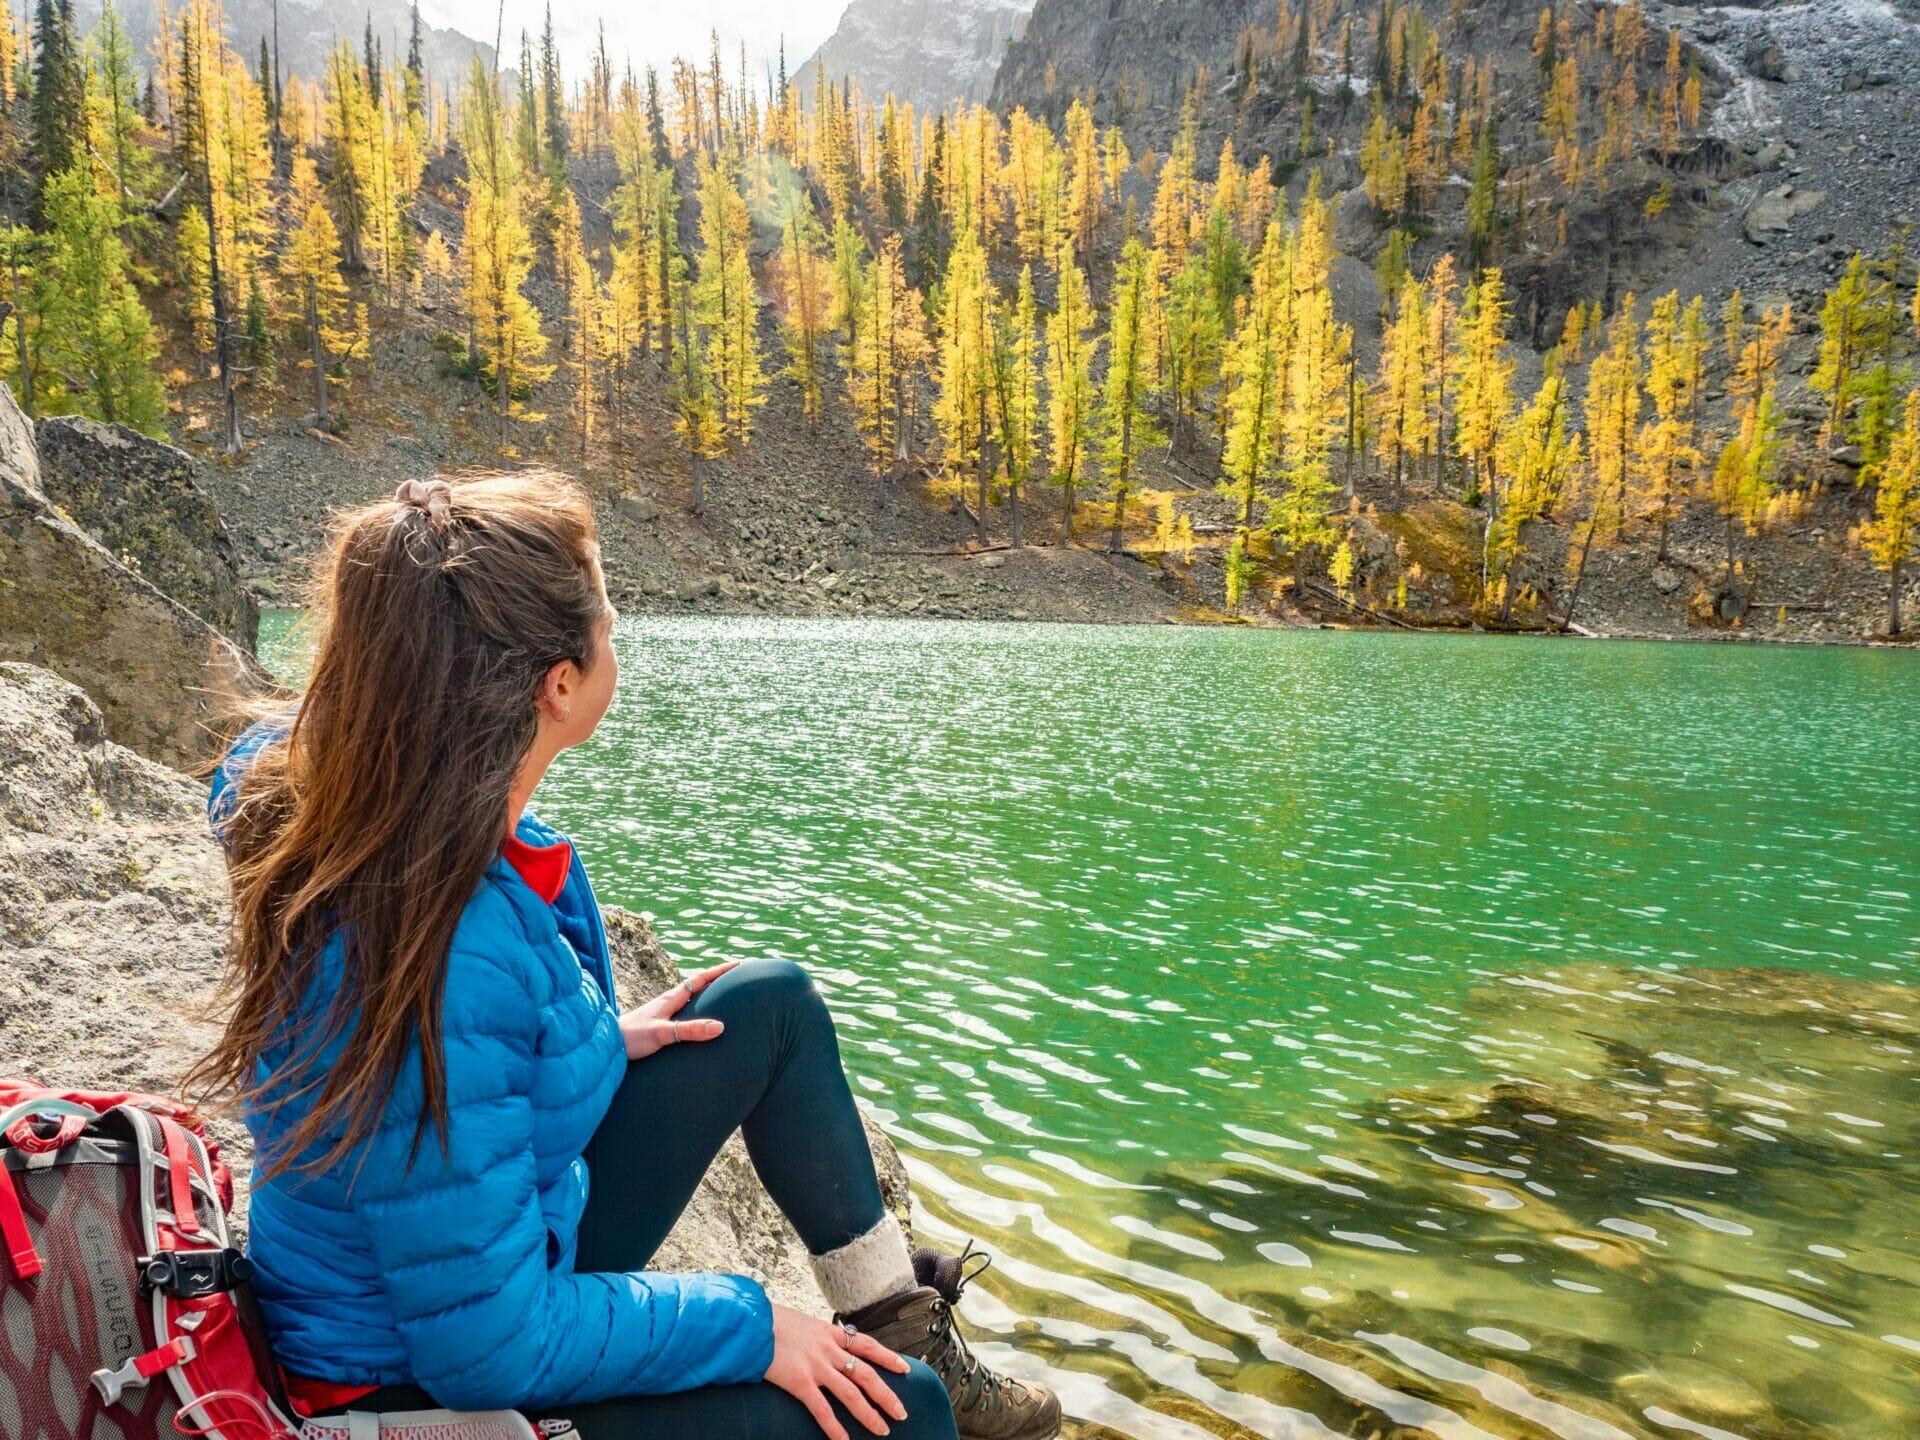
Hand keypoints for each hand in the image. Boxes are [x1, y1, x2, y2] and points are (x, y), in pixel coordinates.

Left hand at [619, 959, 739, 1059]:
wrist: (605, 1046)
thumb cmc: (631, 1038)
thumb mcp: (662, 1033)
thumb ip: (690, 1030)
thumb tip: (720, 1026)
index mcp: (670, 999)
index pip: (700, 979)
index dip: (719, 971)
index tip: (738, 964)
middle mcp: (667, 1002)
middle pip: (696, 986)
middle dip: (716, 980)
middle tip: (735, 978)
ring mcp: (661, 1012)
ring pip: (689, 999)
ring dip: (706, 994)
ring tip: (721, 996)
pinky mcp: (656, 1024)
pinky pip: (682, 1012)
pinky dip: (696, 1009)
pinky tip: (696, 1019)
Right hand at [764, 1302, 910, 1439]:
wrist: (751, 1322)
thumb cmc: (772, 1323)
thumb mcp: (802, 1323)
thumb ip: (817, 1337)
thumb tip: (825, 1345)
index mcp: (830, 1333)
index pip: (868, 1345)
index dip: (888, 1357)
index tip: (904, 1369)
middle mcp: (828, 1349)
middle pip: (866, 1374)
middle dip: (886, 1394)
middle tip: (901, 1412)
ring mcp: (816, 1366)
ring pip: (851, 1393)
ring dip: (869, 1413)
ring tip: (882, 1429)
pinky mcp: (800, 1382)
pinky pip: (822, 1409)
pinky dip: (834, 1427)